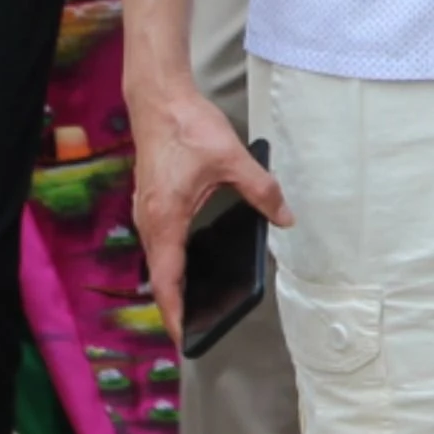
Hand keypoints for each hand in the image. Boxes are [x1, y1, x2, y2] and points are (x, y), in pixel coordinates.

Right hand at [131, 77, 286, 343]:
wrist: (158, 96)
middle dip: (176, 305)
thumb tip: (286, 218)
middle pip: (160, 276)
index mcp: (166, 219)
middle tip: (196, 329)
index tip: (186, 338)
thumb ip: (262, 191)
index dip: (176, 313)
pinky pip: (159, 242)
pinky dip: (171, 261)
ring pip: (158, 259)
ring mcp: (147, 211)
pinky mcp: (151, 201)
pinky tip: (189, 263)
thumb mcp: (232, 160)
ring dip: (172, 283)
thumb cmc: (187, 126)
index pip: (167, 281)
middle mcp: (150, 221)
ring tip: (194, 305)